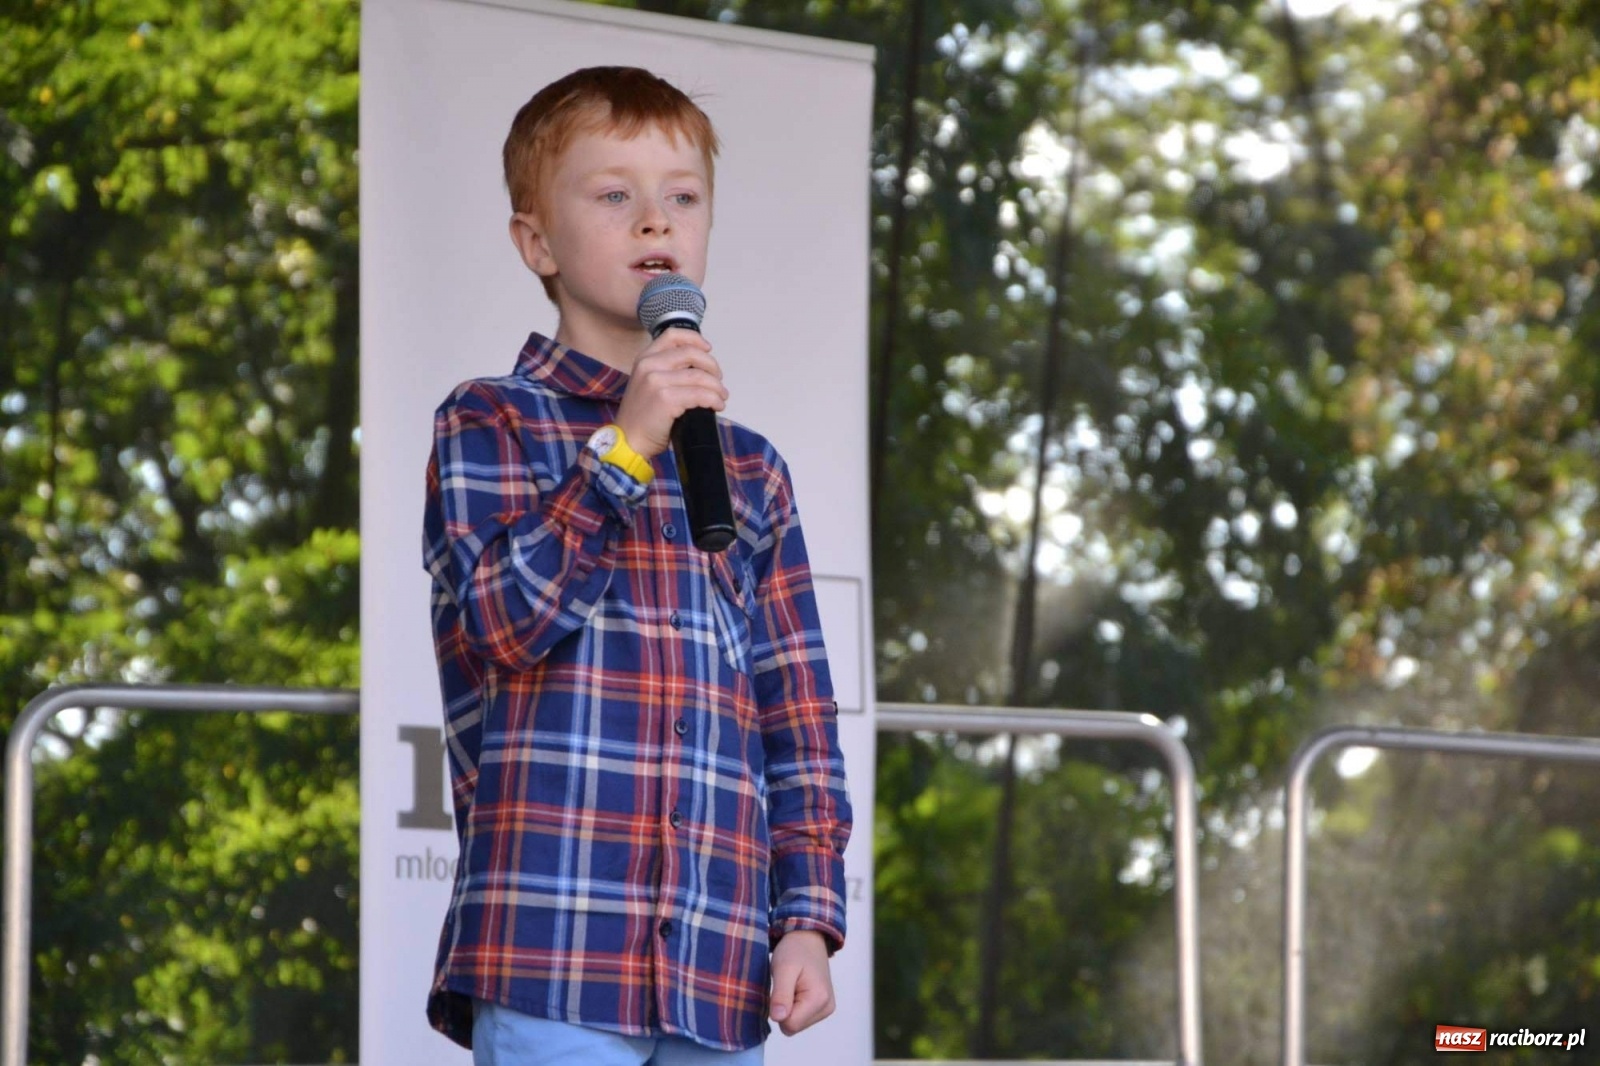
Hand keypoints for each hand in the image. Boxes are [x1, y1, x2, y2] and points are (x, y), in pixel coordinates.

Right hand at [613, 327, 725, 458]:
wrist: (628, 440)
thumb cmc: (641, 417)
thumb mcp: (647, 384)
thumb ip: (666, 371)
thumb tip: (699, 369)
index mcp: (645, 359)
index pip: (672, 335)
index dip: (695, 339)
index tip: (708, 349)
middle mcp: (649, 365)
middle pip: (692, 353)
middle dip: (712, 366)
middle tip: (719, 381)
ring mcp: (656, 381)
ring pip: (700, 376)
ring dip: (717, 387)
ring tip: (721, 397)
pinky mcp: (666, 399)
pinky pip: (700, 394)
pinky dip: (714, 399)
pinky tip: (717, 405)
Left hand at [768, 930, 834, 1036]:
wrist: (808, 938)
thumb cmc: (795, 950)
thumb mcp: (783, 968)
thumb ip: (781, 995)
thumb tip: (778, 1018)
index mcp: (819, 999)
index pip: (790, 1025)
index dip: (778, 1009)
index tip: (781, 988)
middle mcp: (827, 1008)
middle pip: (793, 1027)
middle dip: (784, 1009)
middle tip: (786, 985)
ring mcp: (826, 1009)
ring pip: (795, 1024)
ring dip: (788, 1007)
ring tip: (791, 985)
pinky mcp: (823, 1008)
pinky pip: (800, 1018)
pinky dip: (793, 1006)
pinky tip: (796, 989)